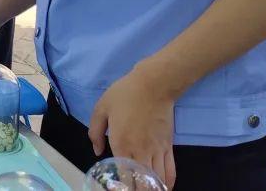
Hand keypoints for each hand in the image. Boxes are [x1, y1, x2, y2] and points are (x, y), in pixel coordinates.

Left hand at [89, 66, 176, 188]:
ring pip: (157, 180)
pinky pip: (170, 171)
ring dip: (152, 188)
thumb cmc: (125, 94)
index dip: (121, 186)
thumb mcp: (102, 108)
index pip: (122, 174)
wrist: (154, 85)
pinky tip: (162, 187)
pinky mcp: (169, 147)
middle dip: (137, 190)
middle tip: (131, 189)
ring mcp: (157, 150)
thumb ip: (95, 131)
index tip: (117, 188)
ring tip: (145, 189)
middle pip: (142, 182)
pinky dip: (167, 183)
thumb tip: (97, 151)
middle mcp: (140, 151)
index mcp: (121, 143)